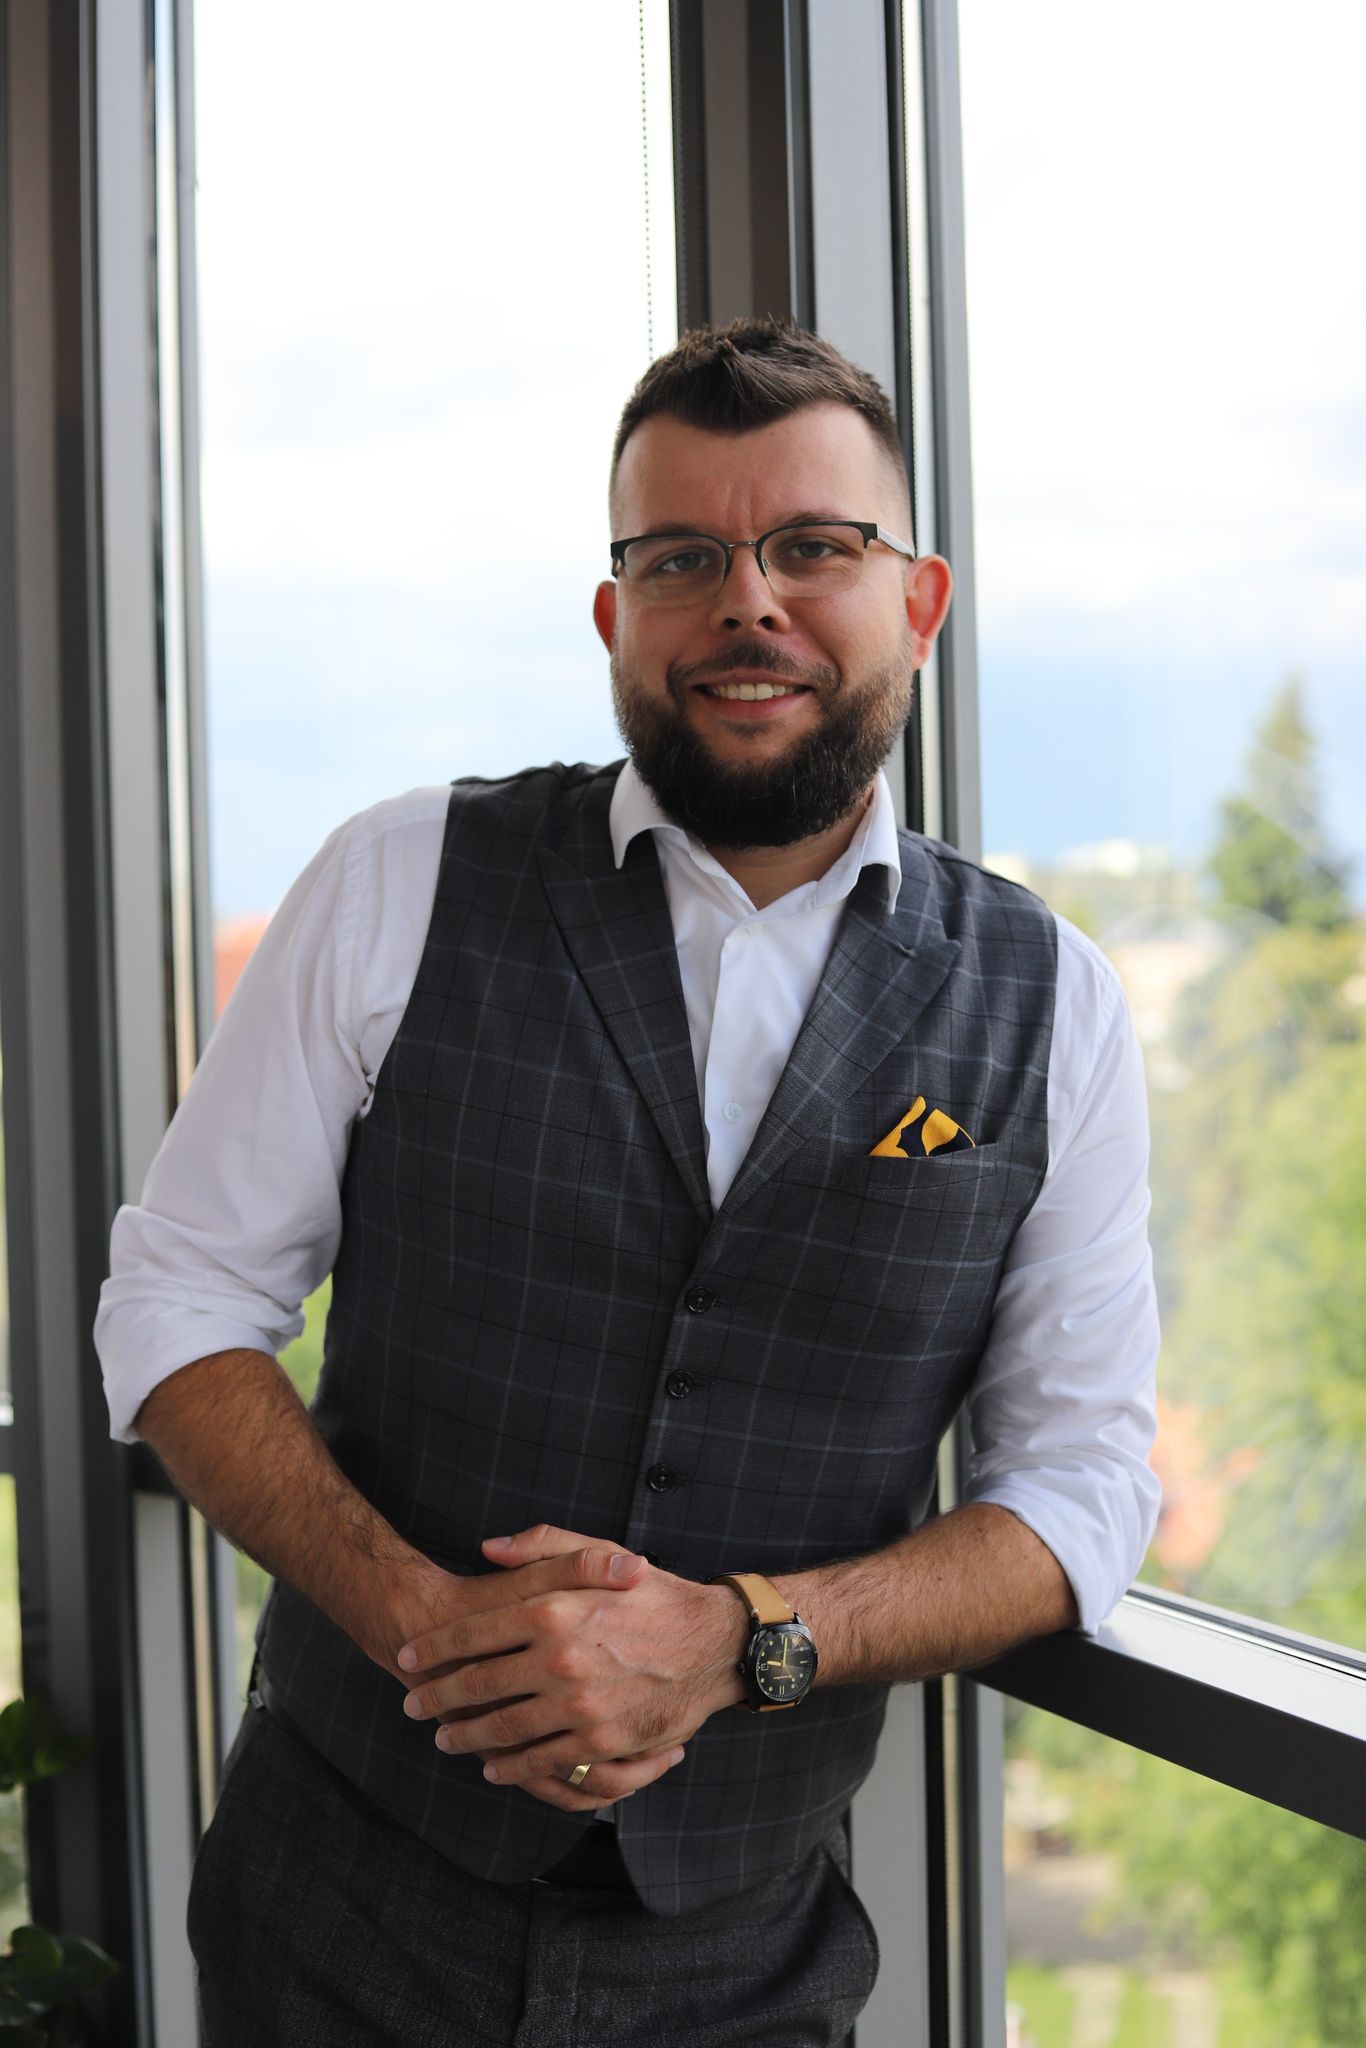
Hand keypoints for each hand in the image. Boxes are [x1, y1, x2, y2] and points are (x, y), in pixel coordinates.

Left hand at [398, 1523, 744, 1811]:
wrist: (713, 1643)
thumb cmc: (653, 1595)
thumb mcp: (600, 1553)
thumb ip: (542, 1544)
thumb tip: (487, 1547)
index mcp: (553, 1609)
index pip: (473, 1634)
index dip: (433, 1649)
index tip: (407, 1658)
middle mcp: (559, 1658)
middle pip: (477, 1685)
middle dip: (437, 1697)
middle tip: (413, 1704)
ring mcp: (577, 1705)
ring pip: (502, 1728)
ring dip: (465, 1736)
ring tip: (445, 1738)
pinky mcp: (598, 1740)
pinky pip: (540, 1760)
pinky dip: (510, 1768)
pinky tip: (493, 1766)